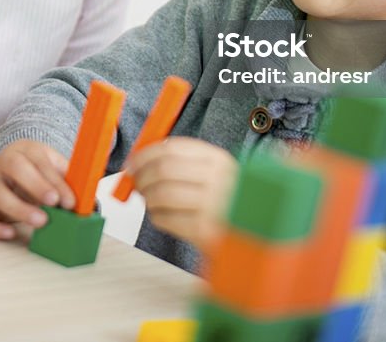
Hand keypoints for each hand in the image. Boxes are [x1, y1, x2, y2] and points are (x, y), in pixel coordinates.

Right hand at [0, 140, 76, 239]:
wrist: (15, 159)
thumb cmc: (38, 166)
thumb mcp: (55, 165)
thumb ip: (69, 180)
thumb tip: (89, 203)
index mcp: (26, 150)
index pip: (40, 162)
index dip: (56, 182)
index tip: (70, 201)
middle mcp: (5, 163)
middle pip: (15, 169)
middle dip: (36, 187)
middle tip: (54, 204)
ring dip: (18, 209)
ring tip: (40, 222)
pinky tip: (11, 233)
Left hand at [127, 137, 238, 251]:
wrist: (253, 238)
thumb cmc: (225, 203)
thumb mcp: (214, 174)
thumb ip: (181, 162)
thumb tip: (139, 160)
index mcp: (218, 159)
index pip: (171, 148)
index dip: (145, 154)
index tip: (132, 162)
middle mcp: (218, 179)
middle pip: (163, 169)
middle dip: (142, 176)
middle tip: (136, 183)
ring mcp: (212, 205)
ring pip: (161, 194)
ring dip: (148, 198)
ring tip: (151, 202)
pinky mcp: (204, 231)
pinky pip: (165, 219)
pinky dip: (156, 216)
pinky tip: (162, 216)